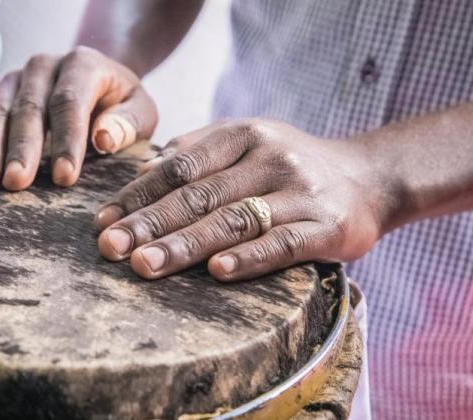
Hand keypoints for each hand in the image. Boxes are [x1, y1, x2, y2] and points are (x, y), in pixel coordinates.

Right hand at [0, 46, 157, 190]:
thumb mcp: (140, 111)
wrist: (99, 82)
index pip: (70, 102)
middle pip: (28, 107)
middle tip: (15, 183)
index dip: (66, 141)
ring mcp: (15, 78)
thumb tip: (103, 138)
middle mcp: (44, 66)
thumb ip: (128, 124)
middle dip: (22, 148)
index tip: (64, 178)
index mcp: (82, 64)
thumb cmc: (122, 106)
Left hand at [95, 119, 393, 280]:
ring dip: (186, 245)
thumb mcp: (247, 143)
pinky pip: (282, 244)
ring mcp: (299, 191)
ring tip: (146, 265)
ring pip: (234, 220)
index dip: (138, 195)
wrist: (369, 177)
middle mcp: (269, 157)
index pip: (179, 167)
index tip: (103, 222)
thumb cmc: (291, 166)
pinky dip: (249, 258)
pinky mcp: (327, 226)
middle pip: (199, 194)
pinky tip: (217, 272)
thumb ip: (198, 153)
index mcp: (242, 135)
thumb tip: (142, 175)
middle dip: (149, 223)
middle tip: (110, 248)